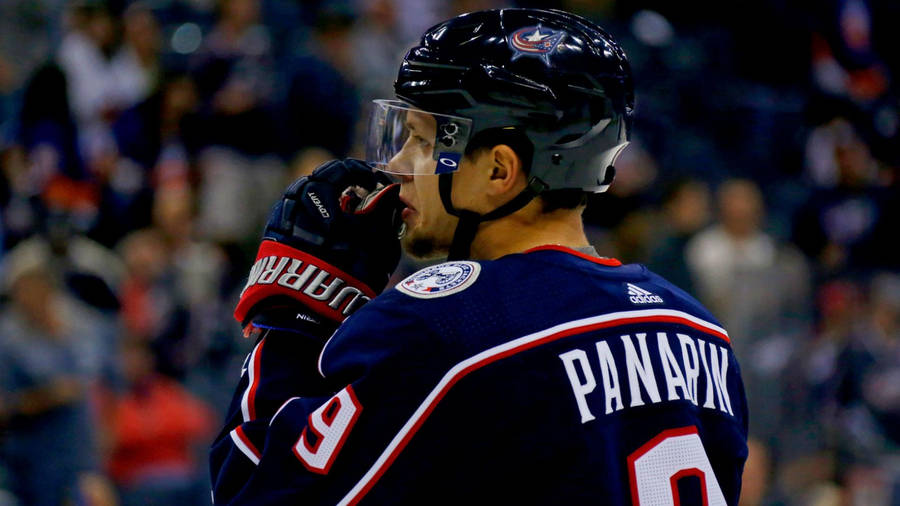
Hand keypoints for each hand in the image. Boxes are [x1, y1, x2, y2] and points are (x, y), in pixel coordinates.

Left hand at [234, 159, 402, 324]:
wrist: (308, 309)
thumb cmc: (349, 270)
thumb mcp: (378, 237)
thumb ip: (384, 210)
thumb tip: (389, 193)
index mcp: (317, 190)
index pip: (343, 169)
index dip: (366, 174)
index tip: (379, 186)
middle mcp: (294, 199)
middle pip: (322, 183)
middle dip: (345, 189)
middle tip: (365, 203)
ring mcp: (280, 219)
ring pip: (308, 203)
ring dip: (328, 207)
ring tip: (347, 225)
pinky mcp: (272, 240)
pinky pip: (297, 221)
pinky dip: (314, 223)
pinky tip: (328, 239)